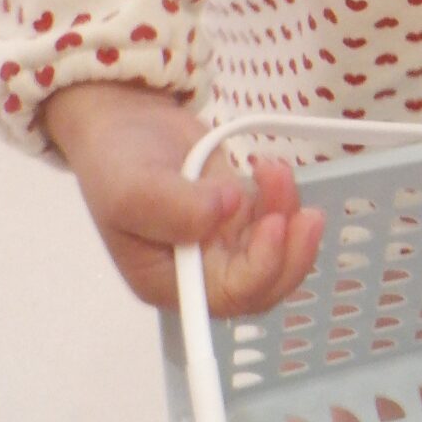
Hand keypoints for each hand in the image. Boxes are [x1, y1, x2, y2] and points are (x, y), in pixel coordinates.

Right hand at [41, 82, 325, 317]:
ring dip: (288, 214)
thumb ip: (174, 207)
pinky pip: (278, 220)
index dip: (261, 271)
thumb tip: (225, 209)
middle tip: (305, 212)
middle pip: (263, 283)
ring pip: (278, 251)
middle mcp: (201, 272)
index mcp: (169, 281)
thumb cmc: (117, 162)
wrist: (129, 124)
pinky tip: (269, 168)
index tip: (274, 225)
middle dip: (290, 250)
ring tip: (273, 168)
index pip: (227, 296)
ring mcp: (224, 243)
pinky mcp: (241, 217)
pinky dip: (284, 198)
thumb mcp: (131, 187)